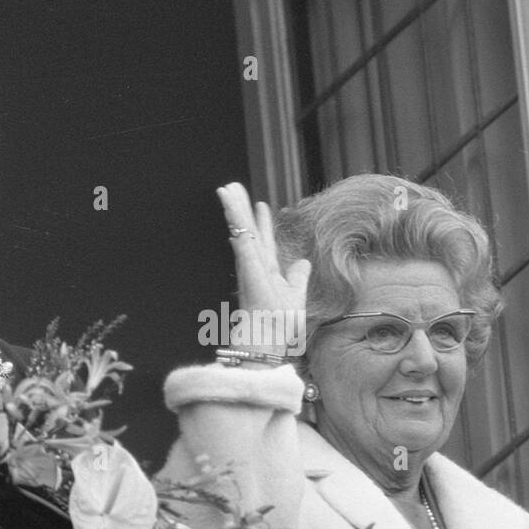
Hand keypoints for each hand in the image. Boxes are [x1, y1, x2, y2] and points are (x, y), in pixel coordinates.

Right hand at [217, 182, 310, 357]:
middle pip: (247, 230)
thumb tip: (302, 263)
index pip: (264, 241)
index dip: (262, 222)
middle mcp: (255, 265)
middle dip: (240, 209)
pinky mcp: (247, 265)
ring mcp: (249, 265)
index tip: (261, 205)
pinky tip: (231, 204)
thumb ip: (298, 277)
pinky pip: (240, 237)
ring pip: (240, 229)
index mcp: (266, 270)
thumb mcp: (295, 295)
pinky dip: (236, 220)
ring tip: (226, 188)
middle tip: (232, 187)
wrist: (268, 341)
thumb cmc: (278, 325)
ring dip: (234, 208)